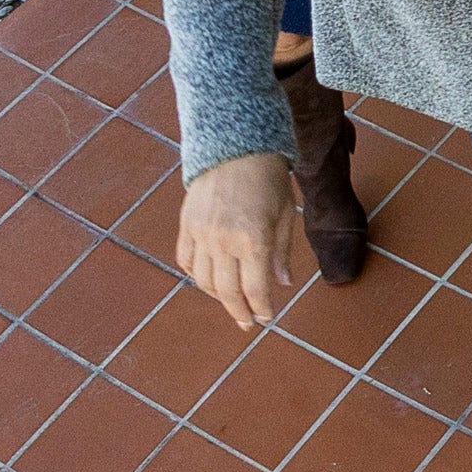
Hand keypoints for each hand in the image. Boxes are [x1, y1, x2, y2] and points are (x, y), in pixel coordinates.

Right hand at [176, 153, 296, 329]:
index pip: (255, 287)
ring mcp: (201, 234)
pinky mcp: (186, 226)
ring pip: (203, 280)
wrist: (236, 147)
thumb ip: (281, 252)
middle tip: (246, 323)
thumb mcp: (285, 214)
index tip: (266, 317)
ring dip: (217, 296)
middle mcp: (224, 241)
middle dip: (238, 311)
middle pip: (226, 291)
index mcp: (254, 239)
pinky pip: (186, 261)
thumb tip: (283, 283)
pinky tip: (209, 279)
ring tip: (231, 302)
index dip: (261, 307)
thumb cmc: (269, 180)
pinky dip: (197, 275)